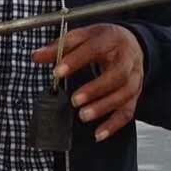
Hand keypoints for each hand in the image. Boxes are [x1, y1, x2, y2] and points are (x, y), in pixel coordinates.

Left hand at [32, 24, 144, 141]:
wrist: (133, 43)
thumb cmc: (104, 41)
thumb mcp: (82, 36)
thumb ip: (59, 47)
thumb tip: (36, 56)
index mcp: (111, 40)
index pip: (94, 48)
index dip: (75, 60)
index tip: (58, 72)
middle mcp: (126, 60)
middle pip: (117, 75)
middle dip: (95, 89)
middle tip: (74, 100)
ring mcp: (133, 78)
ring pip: (124, 94)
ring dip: (103, 107)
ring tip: (83, 116)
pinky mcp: (134, 95)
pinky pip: (128, 112)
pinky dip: (113, 125)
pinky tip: (98, 134)